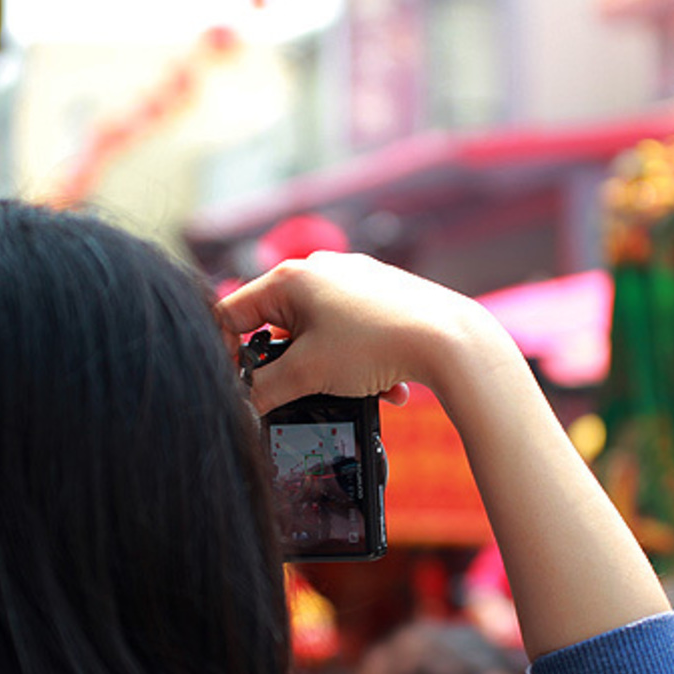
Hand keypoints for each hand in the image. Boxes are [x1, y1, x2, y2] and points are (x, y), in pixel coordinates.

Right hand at [216, 252, 502, 413]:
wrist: (450, 341)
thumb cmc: (379, 343)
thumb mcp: (308, 374)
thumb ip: (264, 389)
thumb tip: (241, 403)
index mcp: (290, 277)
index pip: (232, 313)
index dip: (223, 353)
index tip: (233, 386)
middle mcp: (320, 270)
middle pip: (278, 327)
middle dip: (289, 367)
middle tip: (299, 392)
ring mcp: (353, 282)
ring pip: (319, 336)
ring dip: (328, 371)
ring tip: (355, 388)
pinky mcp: (381, 298)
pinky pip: (352, 335)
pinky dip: (359, 363)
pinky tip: (384, 385)